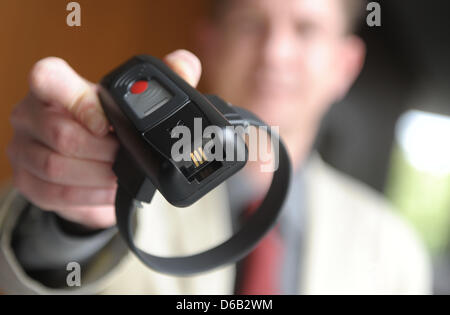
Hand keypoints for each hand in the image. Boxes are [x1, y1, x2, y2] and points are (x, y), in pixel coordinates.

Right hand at [7, 50, 201, 228]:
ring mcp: (24, 150)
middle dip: (104, 151)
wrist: (88, 167)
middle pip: (62, 134)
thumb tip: (185, 64)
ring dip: (99, 175)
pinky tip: (108, 191)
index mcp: (54, 87)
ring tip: (120, 174)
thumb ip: (160, 81)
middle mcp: (31, 115)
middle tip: (125, 155)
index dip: (80, 102)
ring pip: (57, 166)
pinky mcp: (28, 182)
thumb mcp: (132, 104)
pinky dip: (89, 195)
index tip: (108, 124)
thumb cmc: (107, 128)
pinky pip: (55, 193)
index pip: (49, 79)